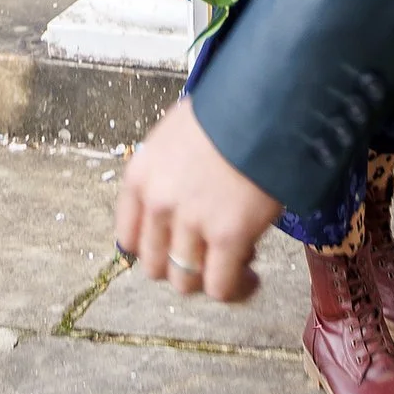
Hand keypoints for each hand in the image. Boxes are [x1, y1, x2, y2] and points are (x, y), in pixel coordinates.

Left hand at [113, 96, 281, 300]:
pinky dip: (236, 290)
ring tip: (237, 263)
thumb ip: (168, 171)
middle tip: (211, 254)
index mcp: (140, 176)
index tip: (179, 245)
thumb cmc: (229, 111)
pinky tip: (252, 278)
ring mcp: (191, 222)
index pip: (128, 238)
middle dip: (183, 265)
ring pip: (185, 282)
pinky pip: (221, 287)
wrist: (266, 103)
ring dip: (209, 279)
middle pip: (154, 265)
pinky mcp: (229, 236)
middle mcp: (157, 203)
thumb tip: (182, 198)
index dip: (156, 247)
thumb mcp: (177, 134)